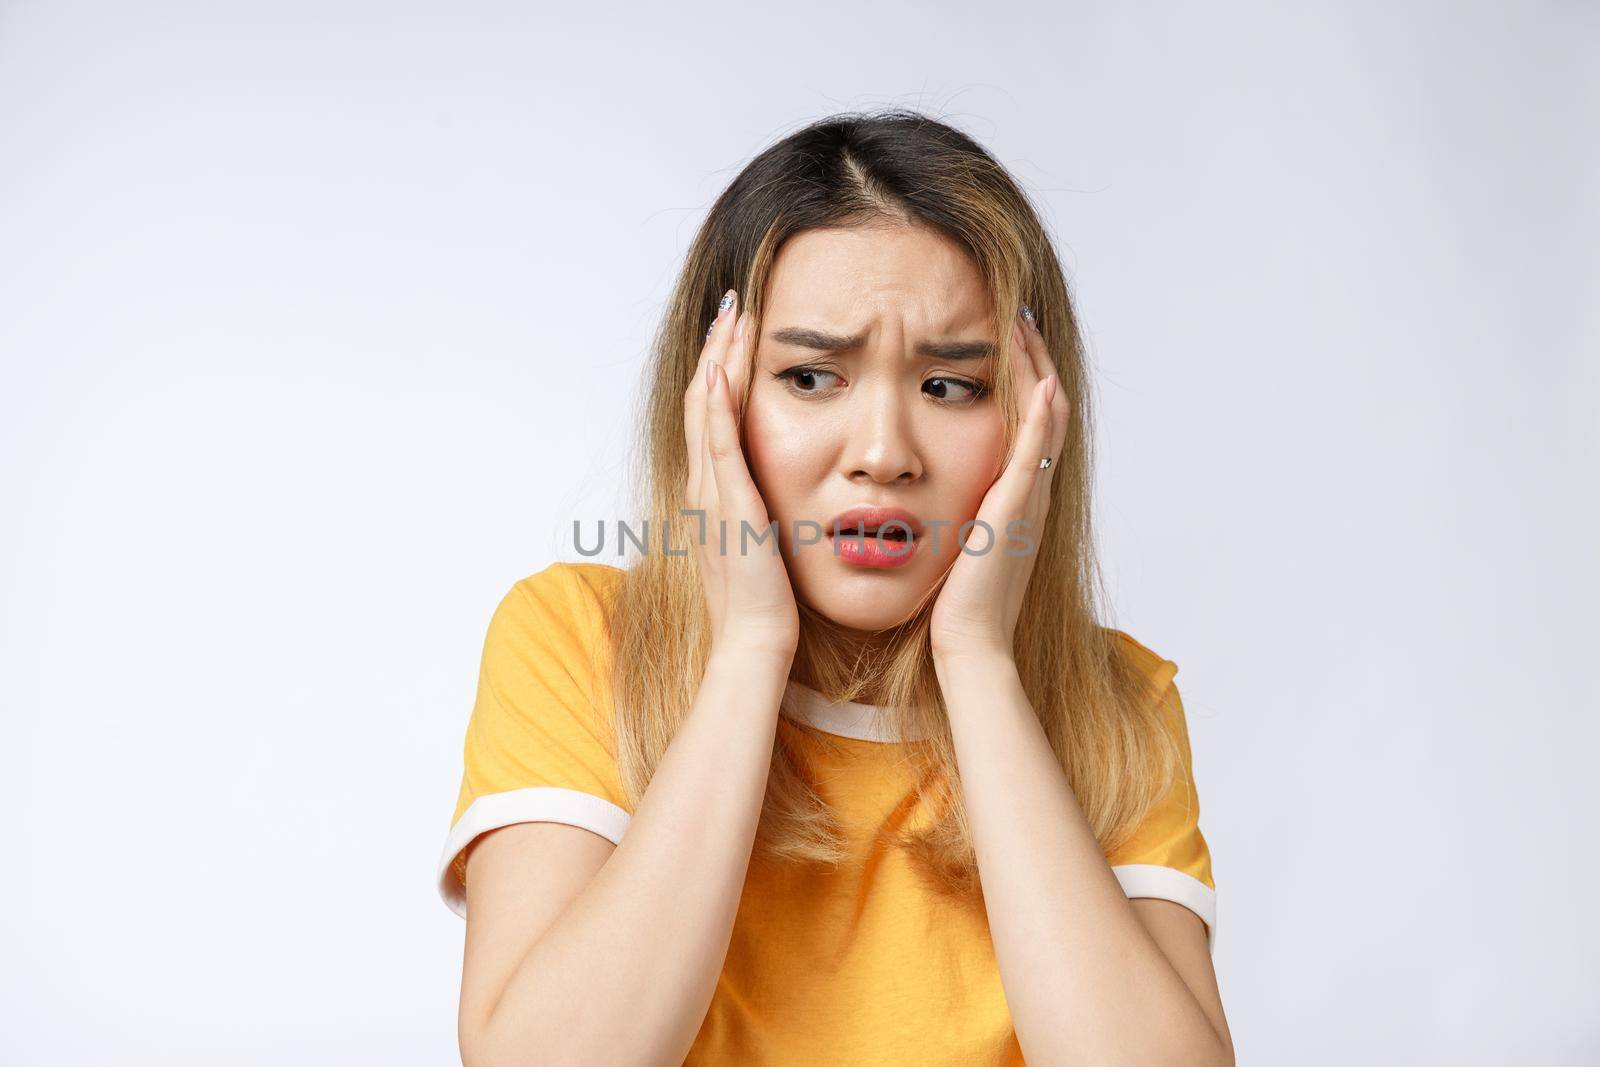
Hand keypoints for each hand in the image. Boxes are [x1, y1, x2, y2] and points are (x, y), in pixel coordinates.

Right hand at [683, 290, 799, 657]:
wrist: (755, 641)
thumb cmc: (766, 602)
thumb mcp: (762, 541)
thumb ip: (763, 510)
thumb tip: (776, 491)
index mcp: (713, 492)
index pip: (713, 414)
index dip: (722, 368)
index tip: (737, 331)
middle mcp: (703, 486)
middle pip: (704, 399)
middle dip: (718, 349)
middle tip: (732, 303)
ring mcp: (711, 495)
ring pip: (707, 410)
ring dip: (718, 359)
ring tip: (732, 316)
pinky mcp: (728, 506)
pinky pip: (718, 446)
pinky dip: (718, 406)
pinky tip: (724, 371)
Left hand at [929, 310, 1068, 662]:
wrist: (969, 642)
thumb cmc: (954, 601)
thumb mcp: (957, 539)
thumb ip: (955, 509)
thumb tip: (927, 487)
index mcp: (1016, 495)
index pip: (1027, 421)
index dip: (1020, 376)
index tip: (1004, 336)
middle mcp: (1031, 491)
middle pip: (1044, 408)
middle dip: (1033, 358)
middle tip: (1021, 314)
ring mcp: (1030, 499)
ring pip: (1046, 419)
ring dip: (1037, 369)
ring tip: (1024, 326)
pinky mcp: (1017, 511)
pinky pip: (1036, 454)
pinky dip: (1040, 416)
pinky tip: (1040, 381)